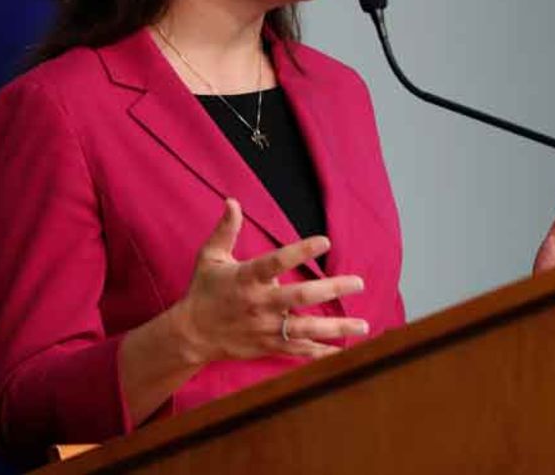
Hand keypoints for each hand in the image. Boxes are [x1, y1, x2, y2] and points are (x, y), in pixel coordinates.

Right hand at [173, 199, 368, 363]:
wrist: (191, 334)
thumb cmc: (204, 290)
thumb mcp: (210, 257)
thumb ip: (226, 230)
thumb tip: (233, 201)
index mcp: (246, 278)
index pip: (276, 262)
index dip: (300, 251)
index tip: (325, 241)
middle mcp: (259, 304)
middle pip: (300, 298)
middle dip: (331, 290)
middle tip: (358, 282)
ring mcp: (266, 328)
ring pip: (306, 329)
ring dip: (336, 328)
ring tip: (363, 325)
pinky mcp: (268, 347)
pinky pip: (299, 351)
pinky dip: (320, 354)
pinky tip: (343, 353)